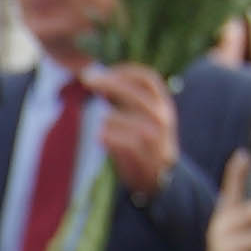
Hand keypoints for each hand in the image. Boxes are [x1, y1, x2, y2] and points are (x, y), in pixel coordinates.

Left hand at [84, 62, 180, 189]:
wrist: (160, 179)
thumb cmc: (143, 143)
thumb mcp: (143, 117)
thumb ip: (127, 99)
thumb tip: (95, 78)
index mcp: (163, 104)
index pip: (147, 79)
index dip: (125, 71)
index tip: (104, 71)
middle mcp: (162, 117)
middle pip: (133, 92)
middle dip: (108, 83)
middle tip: (86, 80)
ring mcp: (156, 137)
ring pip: (118, 119)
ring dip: (105, 120)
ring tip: (104, 128)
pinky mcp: (146, 157)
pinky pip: (118, 141)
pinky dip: (106, 137)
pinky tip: (101, 139)